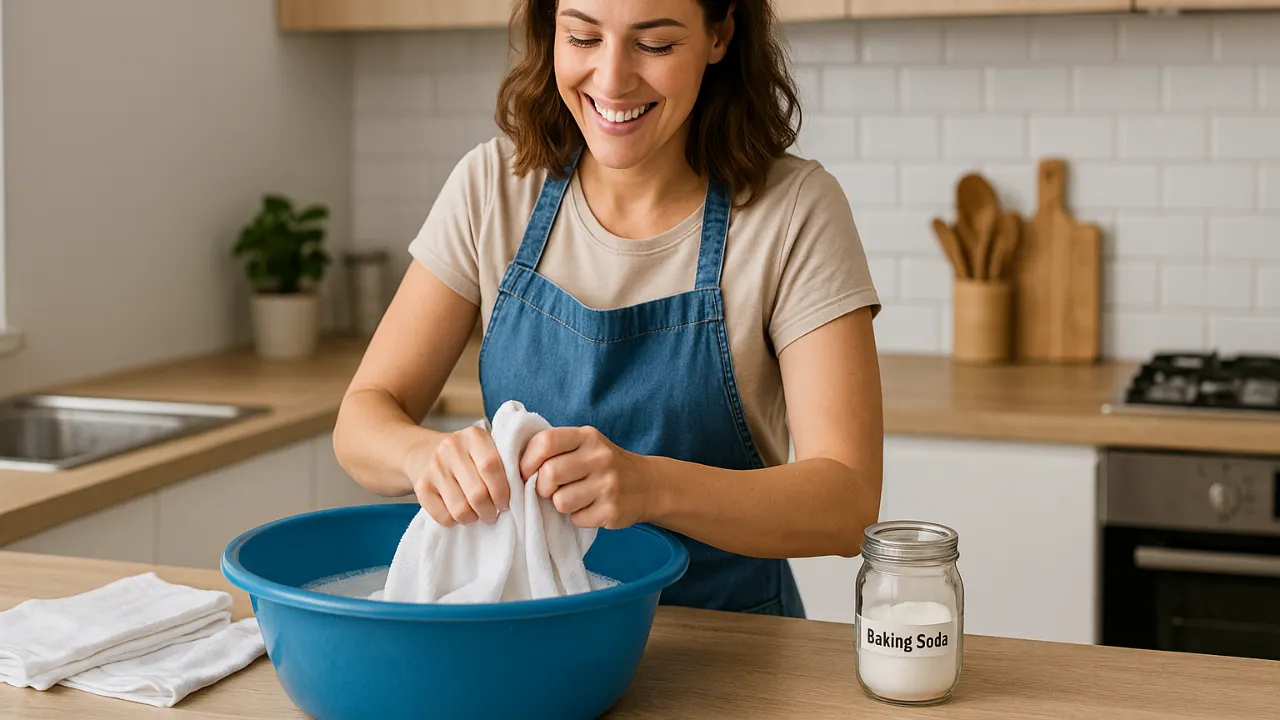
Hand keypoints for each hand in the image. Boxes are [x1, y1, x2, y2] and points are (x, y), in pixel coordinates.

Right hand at [404, 426, 508, 526]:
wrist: (423, 451)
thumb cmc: (466, 455)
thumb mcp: (484, 448)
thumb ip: (503, 463)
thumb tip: (521, 492)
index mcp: (473, 436)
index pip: (491, 467)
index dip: (502, 491)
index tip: (506, 503)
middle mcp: (451, 448)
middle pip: (477, 493)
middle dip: (489, 511)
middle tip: (492, 514)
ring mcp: (433, 467)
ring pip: (460, 509)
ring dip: (473, 518)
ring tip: (477, 515)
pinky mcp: (421, 486)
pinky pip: (443, 517)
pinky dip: (455, 522)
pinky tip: (459, 513)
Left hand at [518, 426, 655, 529]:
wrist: (649, 485)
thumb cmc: (604, 465)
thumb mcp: (585, 445)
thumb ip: (555, 449)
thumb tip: (512, 466)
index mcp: (587, 436)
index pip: (545, 442)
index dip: (527, 460)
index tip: (525, 473)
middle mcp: (600, 457)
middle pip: (549, 474)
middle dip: (542, 487)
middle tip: (550, 490)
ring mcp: (609, 484)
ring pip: (560, 501)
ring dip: (560, 504)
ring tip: (574, 498)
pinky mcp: (613, 511)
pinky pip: (577, 519)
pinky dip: (577, 517)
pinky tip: (590, 508)